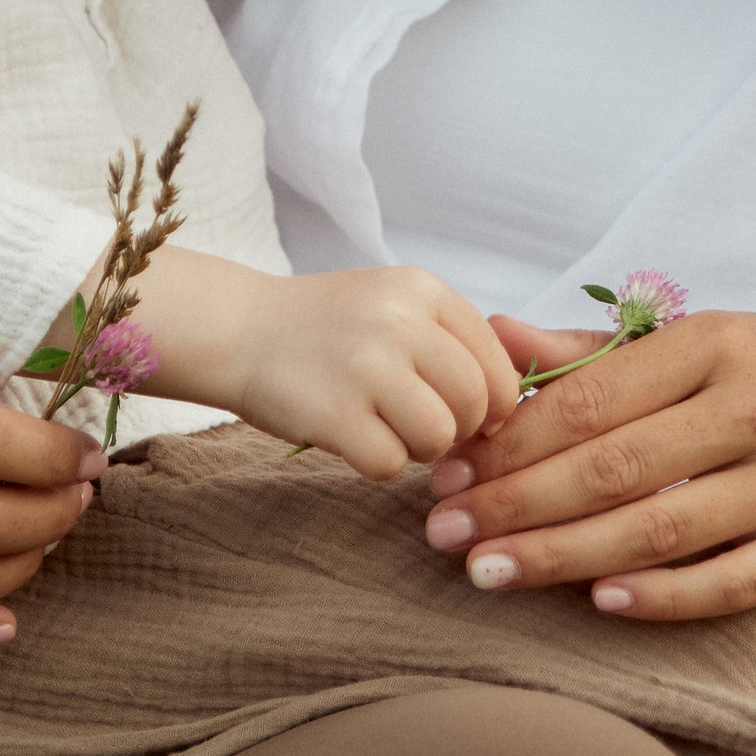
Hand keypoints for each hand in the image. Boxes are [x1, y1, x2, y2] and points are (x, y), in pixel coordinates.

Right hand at [136, 247, 522, 478]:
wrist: (237, 330)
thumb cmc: (327, 329)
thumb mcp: (396, 305)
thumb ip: (453, 341)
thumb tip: (517, 405)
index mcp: (424, 291)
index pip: (500, 363)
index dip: (496, 404)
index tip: (472, 417)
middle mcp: (400, 321)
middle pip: (477, 403)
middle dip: (459, 429)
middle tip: (422, 426)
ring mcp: (365, 366)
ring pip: (440, 437)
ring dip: (420, 449)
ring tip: (386, 430)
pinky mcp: (333, 413)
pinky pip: (391, 464)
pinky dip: (378, 463)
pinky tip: (353, 439)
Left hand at [418, 310, 755, 675]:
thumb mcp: (701, 346)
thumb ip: (595, 353)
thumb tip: (493, 336)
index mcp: (718, 345)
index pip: (593, 398)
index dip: (512, 441)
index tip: (448, 473)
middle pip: (617, 467)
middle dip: (520, 504)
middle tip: (447, 535)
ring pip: (664, 528)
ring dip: (567, 556)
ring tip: (493, 574)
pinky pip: (730, 581)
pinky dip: (663, 595)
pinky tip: (599, 601)